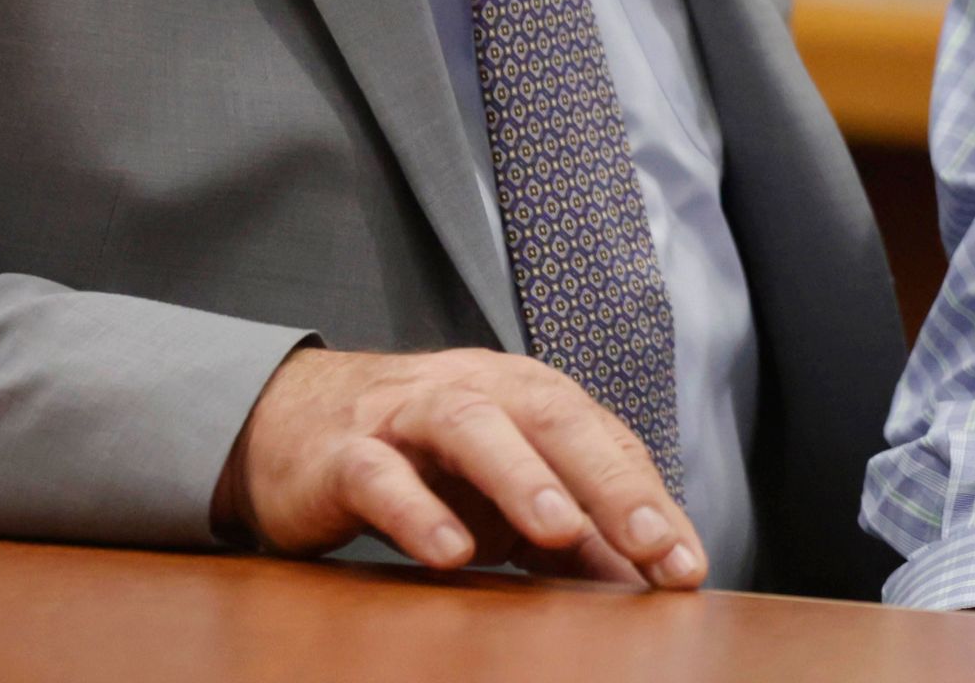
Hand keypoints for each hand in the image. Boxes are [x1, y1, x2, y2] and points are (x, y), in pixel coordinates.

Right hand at [211, 345, 704, 587]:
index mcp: (527, 396)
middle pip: (553, 419)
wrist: (288, 427)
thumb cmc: (421, 462)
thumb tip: (650, 583)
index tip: (687, 567)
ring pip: (471, 428)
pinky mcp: (343, 454)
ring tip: (559, 532)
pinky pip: (381, 475)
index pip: (603, 442)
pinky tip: (451, 554)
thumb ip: (576, 534)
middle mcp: (477, 390)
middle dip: (608, 482)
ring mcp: (406, 416)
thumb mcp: (505, 495)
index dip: (650, 501)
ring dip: (520, 477)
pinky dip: (417, 510)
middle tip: (653, 544)